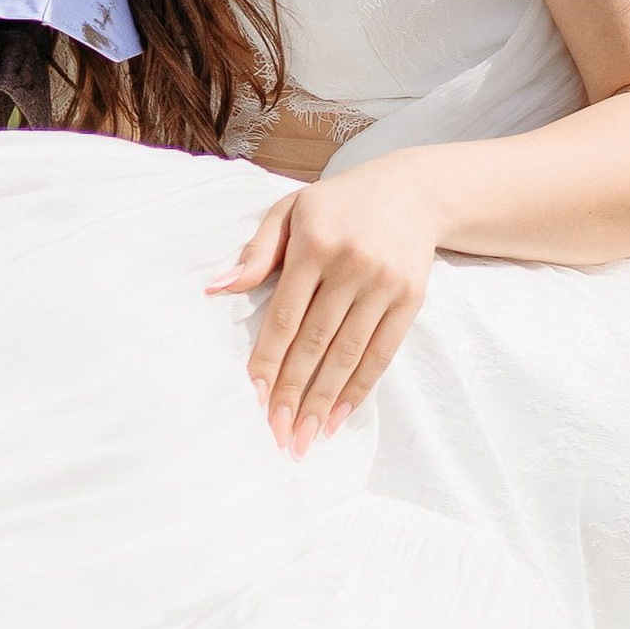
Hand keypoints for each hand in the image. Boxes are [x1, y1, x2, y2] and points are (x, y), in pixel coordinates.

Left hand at [206, 156, 442, 455]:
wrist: (412, 190)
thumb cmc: (338, 204)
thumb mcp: (290, 211)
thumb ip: (256, 253)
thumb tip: (216, 288)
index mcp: (314, 244)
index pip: (285, 316)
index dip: (268, 360)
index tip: (253, 397)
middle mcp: (350, 266)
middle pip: (315, 342)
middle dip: (293, 393)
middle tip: (276, 435)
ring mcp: (383, 284)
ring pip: (348, 354)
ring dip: (324, 401)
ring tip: (305, 437)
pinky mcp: (410, 299)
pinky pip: (382, 353)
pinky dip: (359, 388)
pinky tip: (340, 416)